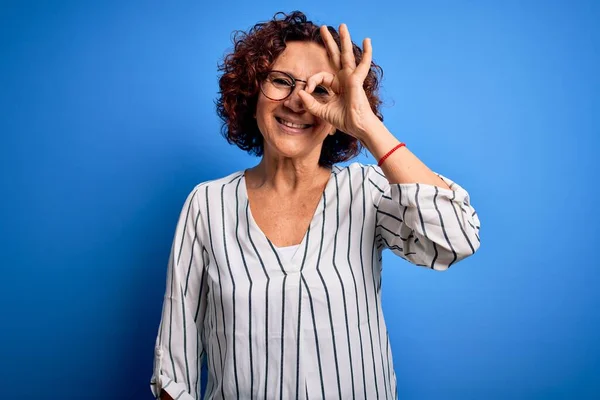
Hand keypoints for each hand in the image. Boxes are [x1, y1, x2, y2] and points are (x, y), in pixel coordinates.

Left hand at [298, 24, 379, 140]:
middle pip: (336, 56)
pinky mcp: (356, 80)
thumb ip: (310, 102)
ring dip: (344, 40)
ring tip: (342, 26)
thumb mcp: (322, 111)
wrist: (357, 127)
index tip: (307, 92)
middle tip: (322, 28)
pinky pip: (362, 64)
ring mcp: (351, 78)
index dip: (312, 81)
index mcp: (336, 86)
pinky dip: (366, 53)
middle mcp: (344, 79)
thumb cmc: (344, 120)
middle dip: (329, 42)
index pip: (320, 76)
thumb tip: (300, 92)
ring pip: (347, 55)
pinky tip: (367, 40)